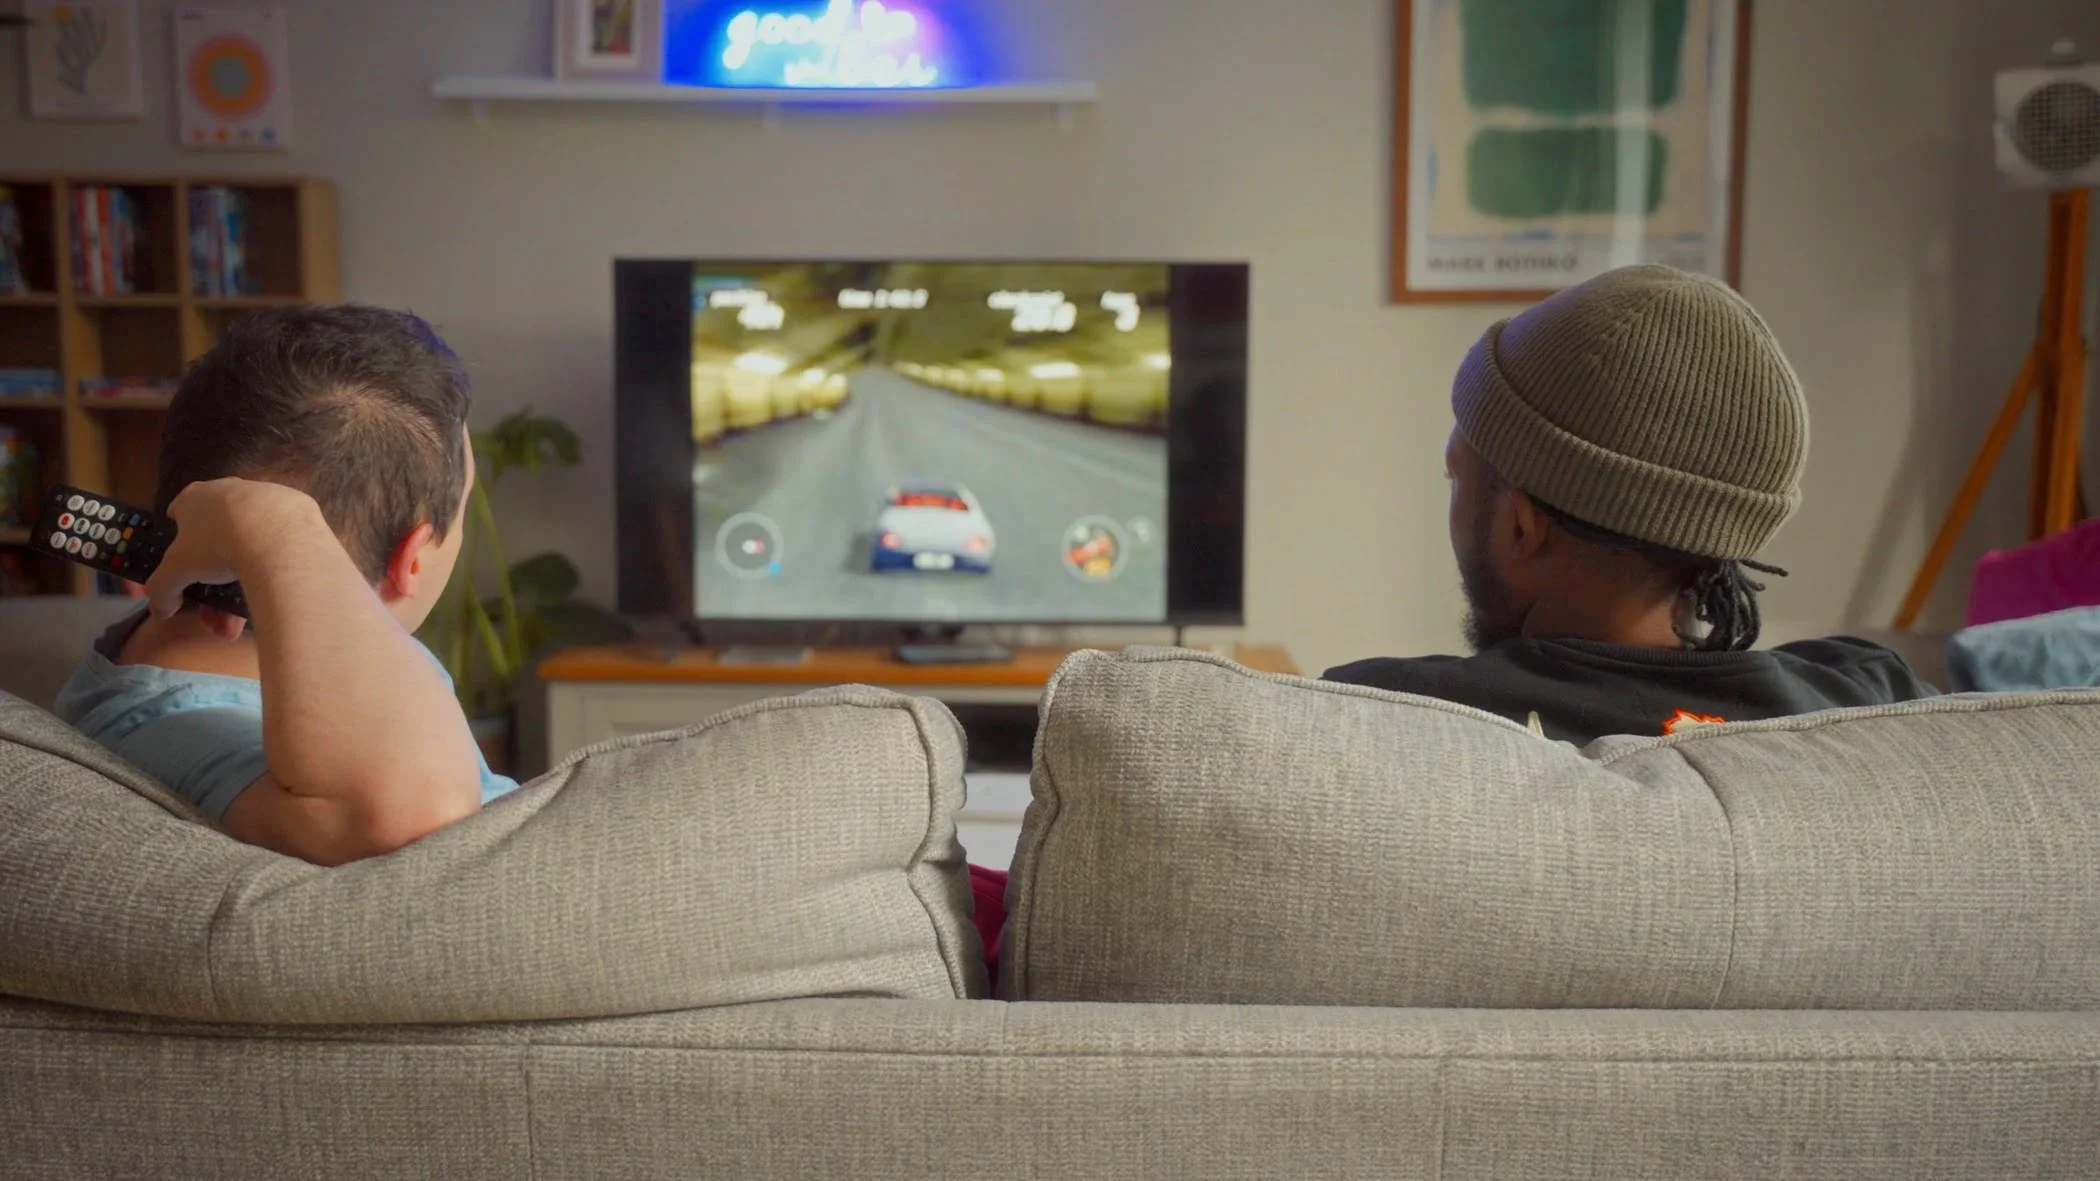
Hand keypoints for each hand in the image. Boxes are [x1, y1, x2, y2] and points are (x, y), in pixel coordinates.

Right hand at [143, 478, 319, 631]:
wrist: (280, 537)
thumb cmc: (217, 545)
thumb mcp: (178, 570)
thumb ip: (162, 589)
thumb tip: (159, 609)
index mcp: (196, 497)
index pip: (181, 510)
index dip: (179, 533)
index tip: (184, 555)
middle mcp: (230, 490)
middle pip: (218, 534)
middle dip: (214, 577)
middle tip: (216, 607)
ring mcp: (266, 497)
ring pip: (250, 541)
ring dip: (243, 579)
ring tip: (243, 617)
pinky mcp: (298, 510)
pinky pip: (279, 542)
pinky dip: (273, 565)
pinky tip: (272, 591)